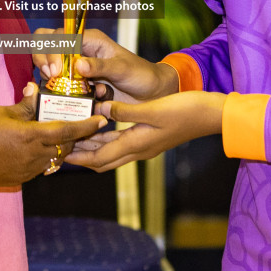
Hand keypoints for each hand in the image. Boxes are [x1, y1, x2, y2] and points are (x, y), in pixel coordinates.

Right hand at [0, 84, 107, 189]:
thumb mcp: (1, 112)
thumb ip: (24, 104)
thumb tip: (36, 89)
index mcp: (29, 135)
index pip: (66, 130)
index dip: (86, 126)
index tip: (101, 120)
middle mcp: (33, 155)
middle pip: (65, 146)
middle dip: (76, 136)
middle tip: (82, 125)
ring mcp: (27, 170)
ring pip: (55, 158)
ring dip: (60, 147)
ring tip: (60, 135)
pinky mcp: (20, 179)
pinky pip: (41, 167)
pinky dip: (46, 156)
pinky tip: (39, 147)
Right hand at [34, 28, 176, 103]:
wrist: (151, 95)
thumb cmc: (141, 75)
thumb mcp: (123, 69)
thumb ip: (101, 66)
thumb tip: (77, 65)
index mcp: (88, 40)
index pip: (58, 36)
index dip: (51, 50)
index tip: (54, 71)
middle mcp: (78, 52)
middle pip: (45, 48)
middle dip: (43, 62)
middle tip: (51, 78)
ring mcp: (75, 71)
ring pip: (48, 71)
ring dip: (54, 83)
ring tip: (73, 92)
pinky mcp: (76, 88)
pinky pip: (59, 90)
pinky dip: (63, 97)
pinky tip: (81, 102)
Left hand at [65, 92, 224, 171]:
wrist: (211, 114)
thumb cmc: (185, 111)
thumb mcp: (152, 109)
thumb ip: (124, 112)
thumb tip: (100, 112)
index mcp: (137, 145)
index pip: (100, 159)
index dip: (79, 158)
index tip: (59, 154)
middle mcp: (139, 149)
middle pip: (103, 160)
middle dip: (82, 157)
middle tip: (62, 148)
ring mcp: (145, 145)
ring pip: (111, 152)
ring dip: (92, 147)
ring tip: (74, 137)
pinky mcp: (149, 137)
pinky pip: (121, 143)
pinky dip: (106, 139)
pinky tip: (99, 127)